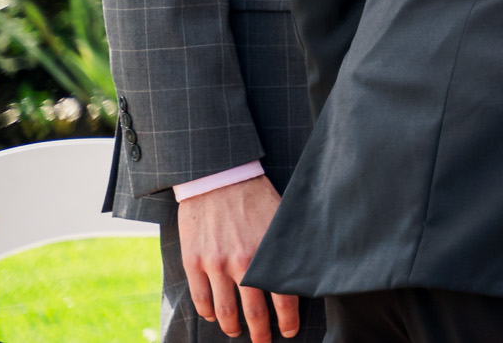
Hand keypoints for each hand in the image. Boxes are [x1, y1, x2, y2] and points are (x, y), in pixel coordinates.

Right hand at [177, 175, 298, 339]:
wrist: (219, 177)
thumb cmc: (257, 195)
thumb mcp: (282, 218)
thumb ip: (291, 246)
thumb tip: (308, 268)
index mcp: (268, 253)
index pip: (283, 299)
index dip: (287, 321)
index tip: (288, 331)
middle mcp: (242, 263)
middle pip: (253, 313)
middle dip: (260, 333)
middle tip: (263, 341)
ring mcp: (215, 264)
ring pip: (224, 312)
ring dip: (233, 328)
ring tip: (238, 332)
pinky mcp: (194, 261)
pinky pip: (201, 298)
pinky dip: (209, 313)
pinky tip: (215, 316)